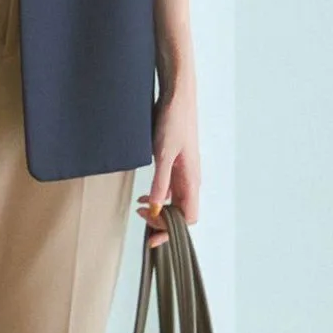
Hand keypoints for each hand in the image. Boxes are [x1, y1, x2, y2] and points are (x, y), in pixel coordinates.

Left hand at [137, 84, 199, 247]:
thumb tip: (157, 209)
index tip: (151, 236)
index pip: (187, 218)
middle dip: (162, 222)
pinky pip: (169, 189)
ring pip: (175, 202)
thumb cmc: (174, 121)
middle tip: (140, 217)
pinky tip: (145, 196)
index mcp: (192, 180)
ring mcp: (184, 173)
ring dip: (159, 210)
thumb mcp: (163, 154)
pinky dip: (157, 197)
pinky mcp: (176, 164)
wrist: (177, 96)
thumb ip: (160, 183)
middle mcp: (191, 179)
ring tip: (140, 209)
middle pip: (181, 213)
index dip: (171, 231)